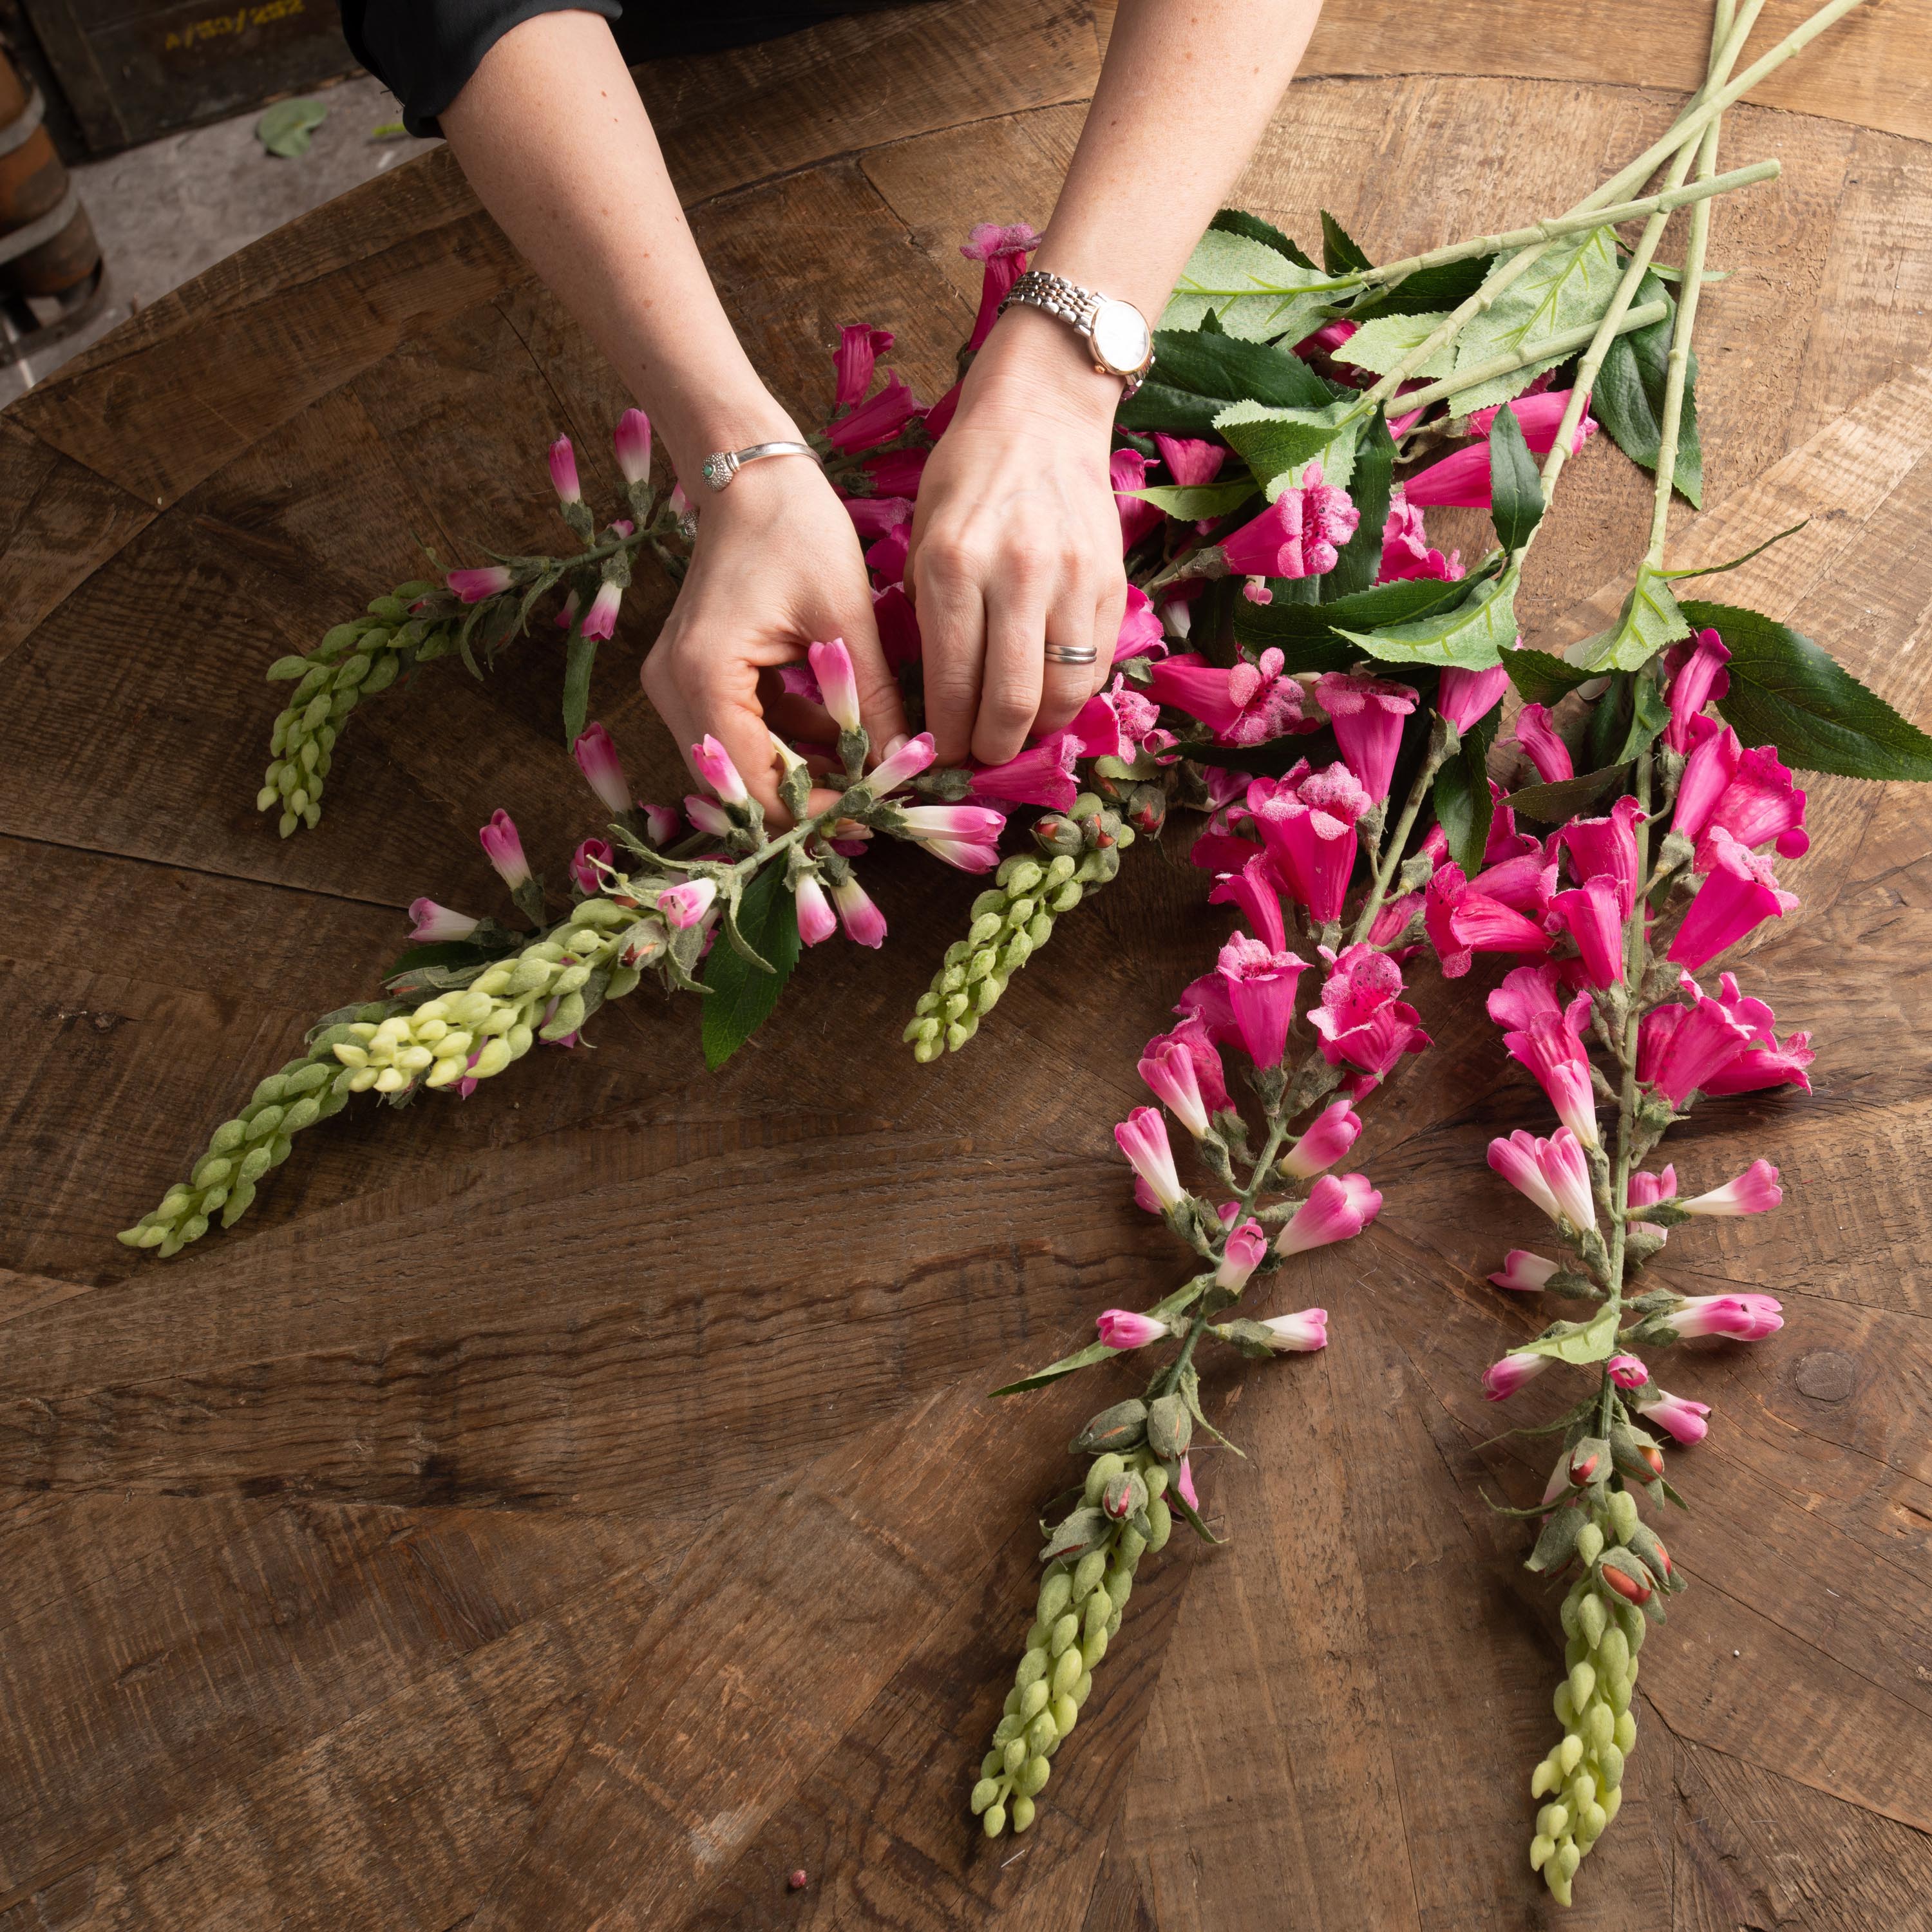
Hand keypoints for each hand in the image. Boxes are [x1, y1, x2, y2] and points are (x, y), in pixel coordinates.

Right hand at [642, 456, 907, 817]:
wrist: (751, 474)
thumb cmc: (795, 528)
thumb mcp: (845, 617)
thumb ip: (872, 698)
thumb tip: (906, 764)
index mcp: (703, 675)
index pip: (754, 783)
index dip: (813, 812)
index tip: (872, 817)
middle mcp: (673, 689)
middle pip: (739, 785)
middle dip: (807, 800)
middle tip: (874, 807)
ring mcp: (678, 684)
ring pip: (740, 765)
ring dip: (801, 776)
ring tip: (868, 776)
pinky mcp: (697, 676)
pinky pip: (743, 734)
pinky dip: (790, 745)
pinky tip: (844, 740)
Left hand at [905, 307, 1128, 766]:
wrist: (1042, 412)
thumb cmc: (968, 475)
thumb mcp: (922, 535)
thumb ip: (928, 614)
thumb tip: (937, 702)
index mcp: (952, 567)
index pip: (952, 687)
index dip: (948, 739)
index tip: (941, 756)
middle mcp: (1015, 576)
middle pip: (1011, 704)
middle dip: (993, 751)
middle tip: (980, 759)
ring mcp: (1070, 580)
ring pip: (1063, 695)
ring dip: (1039, 731)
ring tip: (1017, 733)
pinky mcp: (1110, 581)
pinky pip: (1095, 665)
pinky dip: (1072, 694)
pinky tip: (1050, 694)